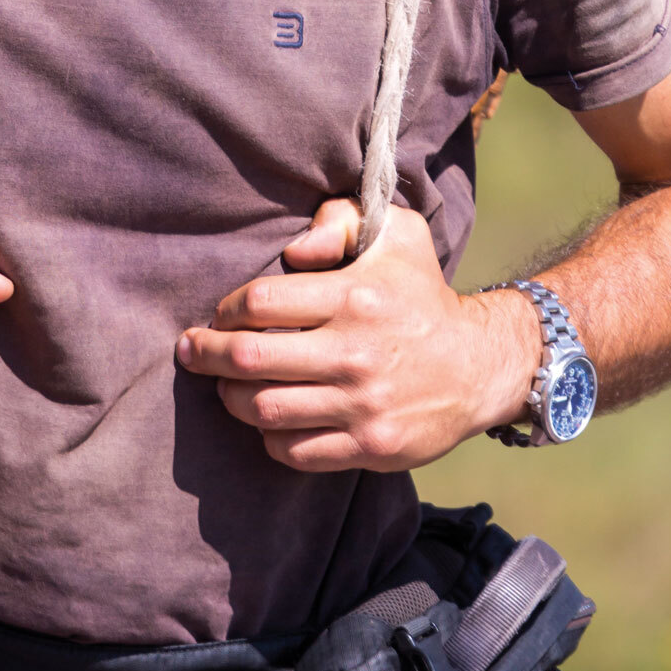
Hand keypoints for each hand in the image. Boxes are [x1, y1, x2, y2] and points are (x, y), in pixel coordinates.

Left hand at [175, 200, 538, 473]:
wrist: (479, 365)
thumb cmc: (423, 293)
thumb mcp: (396, 233)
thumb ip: (340, 219)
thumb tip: (294, 250)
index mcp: (354, 296)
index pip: (260, 301)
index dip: (226, 309)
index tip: (220, 314)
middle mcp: (355, 352)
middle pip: (249, 358)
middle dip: (206, 354)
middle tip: (191, 351)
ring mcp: (362, 404)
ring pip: (263, 409)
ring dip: (231, 398)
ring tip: (225, 386)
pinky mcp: (369, 445)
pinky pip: (294, 451)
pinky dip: (269, 438)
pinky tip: (268, 420)